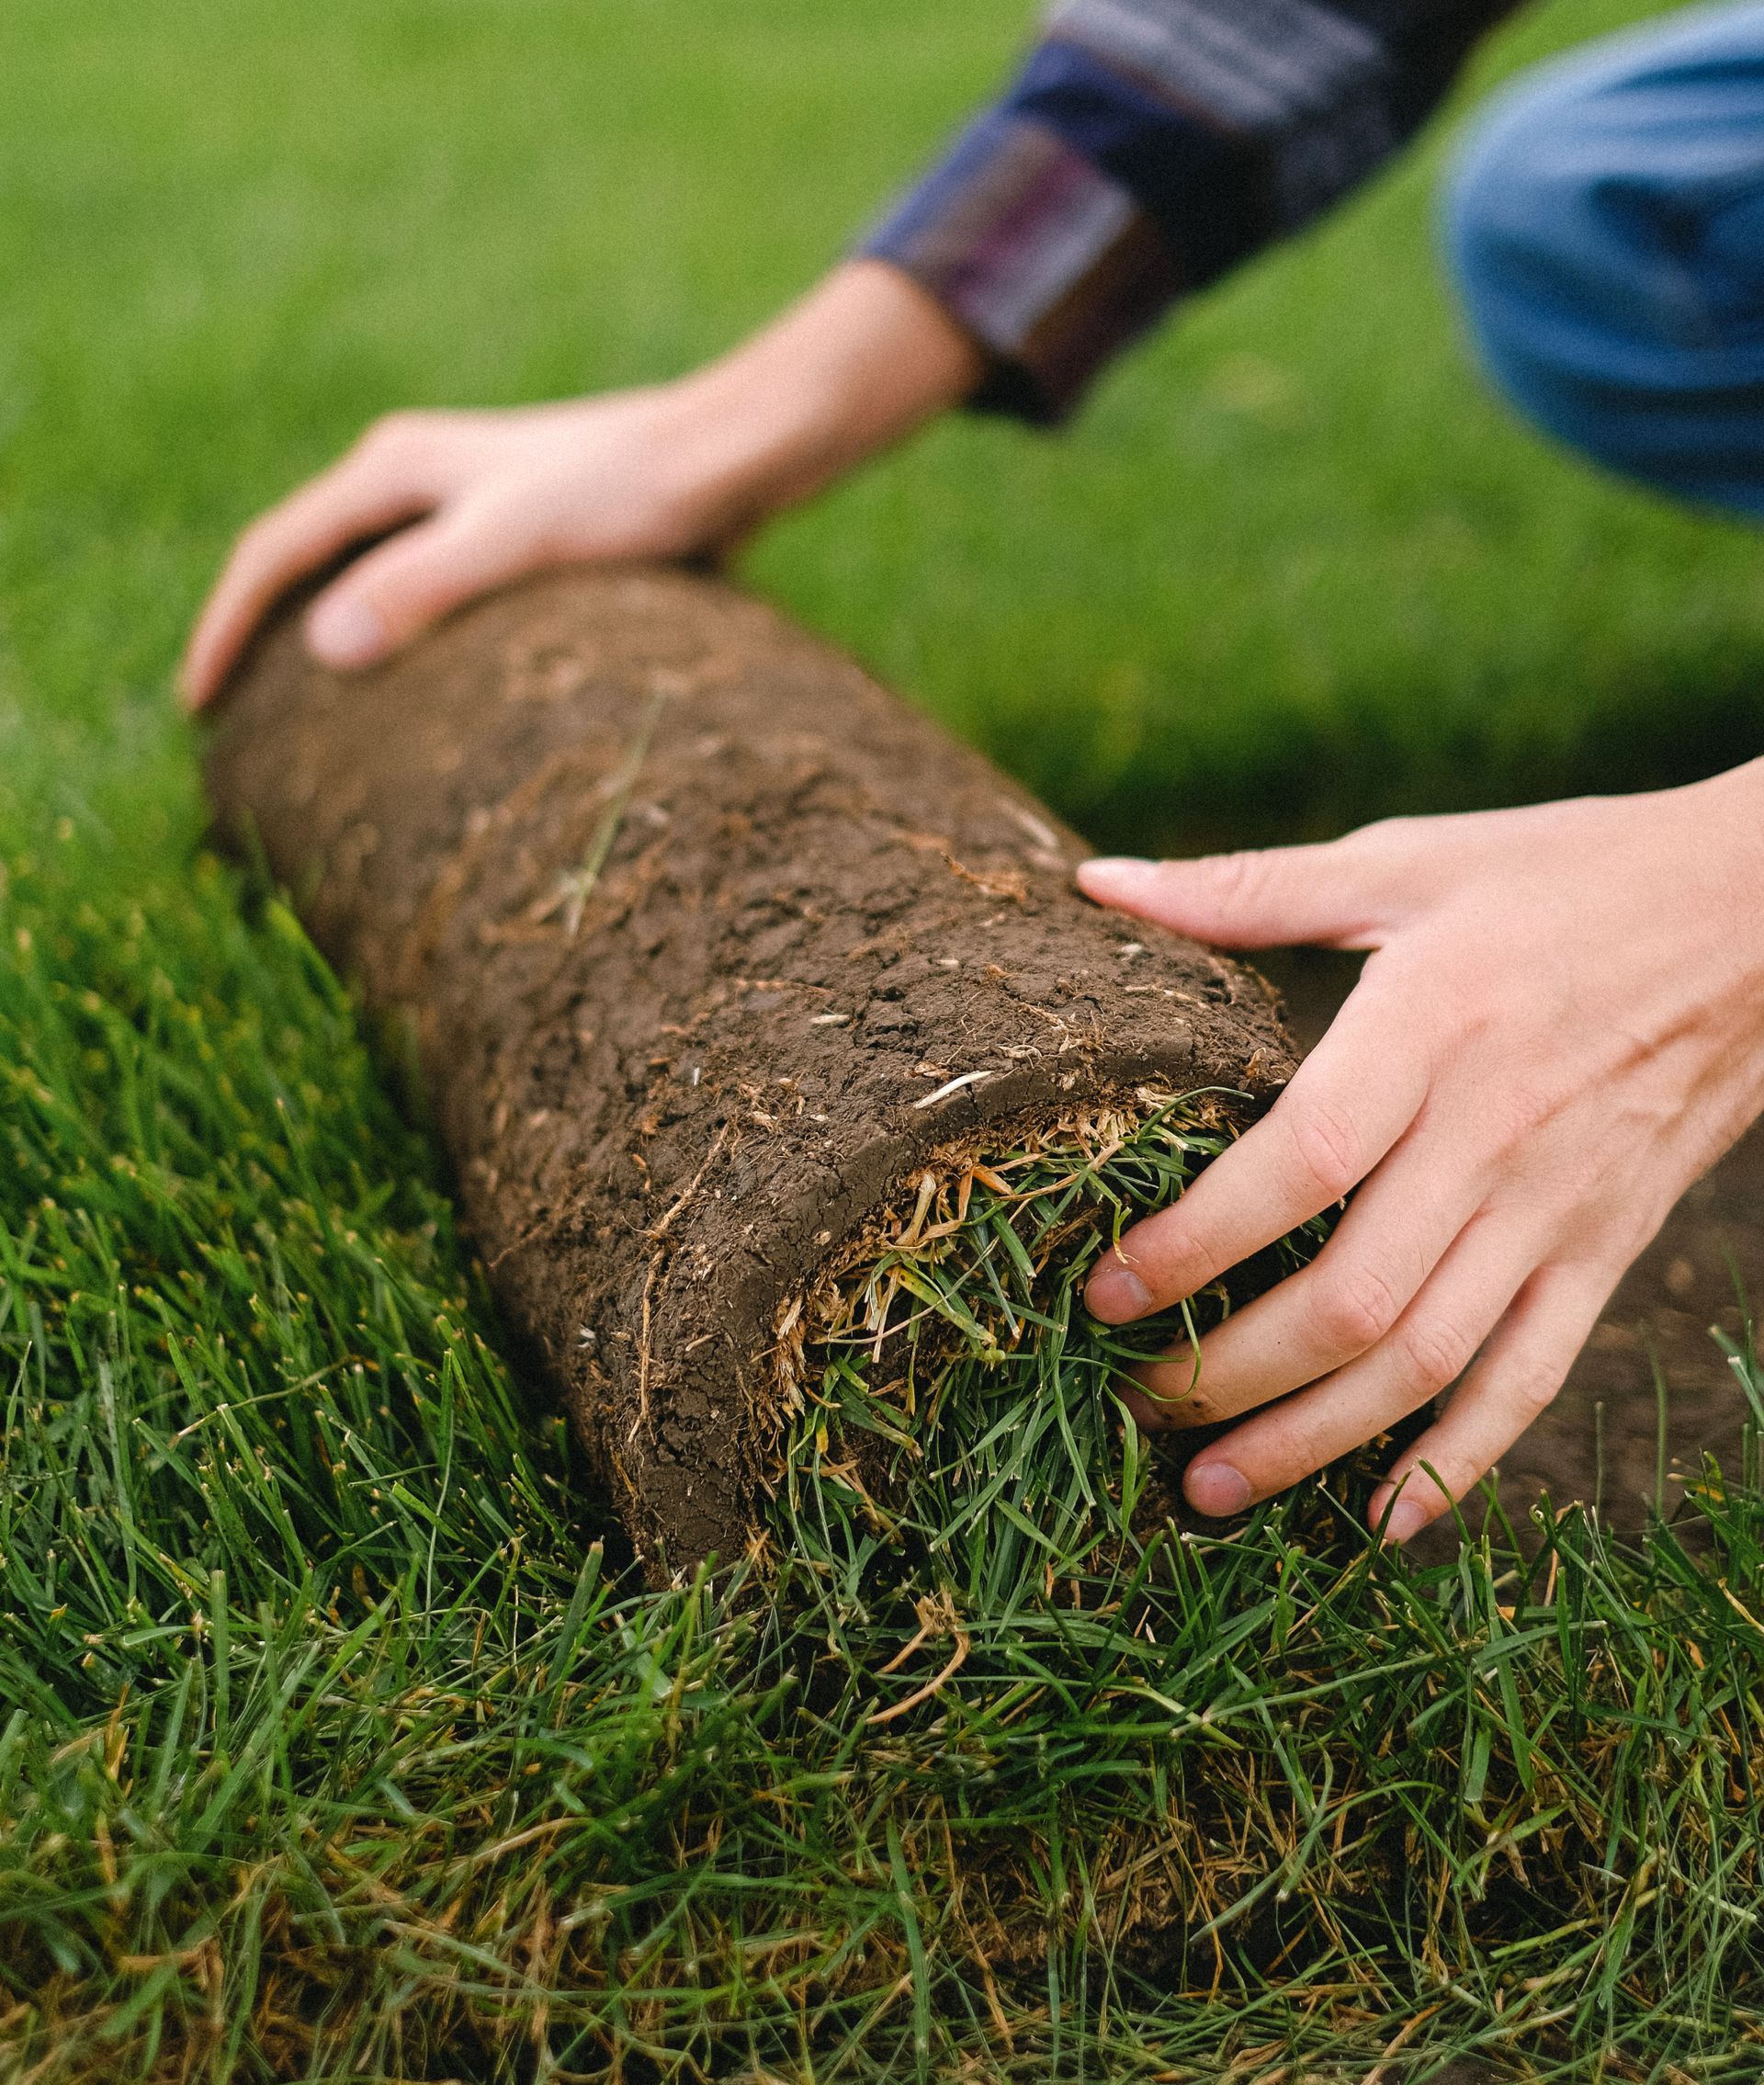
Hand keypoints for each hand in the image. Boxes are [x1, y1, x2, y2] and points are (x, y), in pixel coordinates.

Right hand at [180, 261, 980, 707]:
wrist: (728, 457)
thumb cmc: (629, 494)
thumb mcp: (517, 540)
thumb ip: (423, 587)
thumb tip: (324, 647)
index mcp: (393, 469)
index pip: (274, 552)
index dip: (226, 630)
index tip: (198, 708)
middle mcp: (416, 477)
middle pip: (307, 561)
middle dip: (262, 636)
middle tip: (231, 726)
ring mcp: (464, 503)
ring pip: (364, 578)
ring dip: (326, 640)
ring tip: (304, 721)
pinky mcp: (513, 535)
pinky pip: (423, 595)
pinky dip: (395, 641)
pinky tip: (415, 697)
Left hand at [1077, 764, 1763, 1541]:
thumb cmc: (1569, 875)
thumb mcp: (1408, 861)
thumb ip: (1247, 889)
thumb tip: (1097, 881)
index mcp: (1431, 1027)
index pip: (1299, 1164)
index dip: (1196, 1242)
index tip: (1105, 1290)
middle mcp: (1495, 1135)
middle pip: (1352, 1298)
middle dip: (1228, 1373)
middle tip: (1132, 1399)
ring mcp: (1559, 1208)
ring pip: (1427, 1364)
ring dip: (1311, 1440)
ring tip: (1208, 1487)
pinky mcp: (1608, 1250)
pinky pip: (1531, 1379)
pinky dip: (1459, 1462)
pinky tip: (1382, 1520)